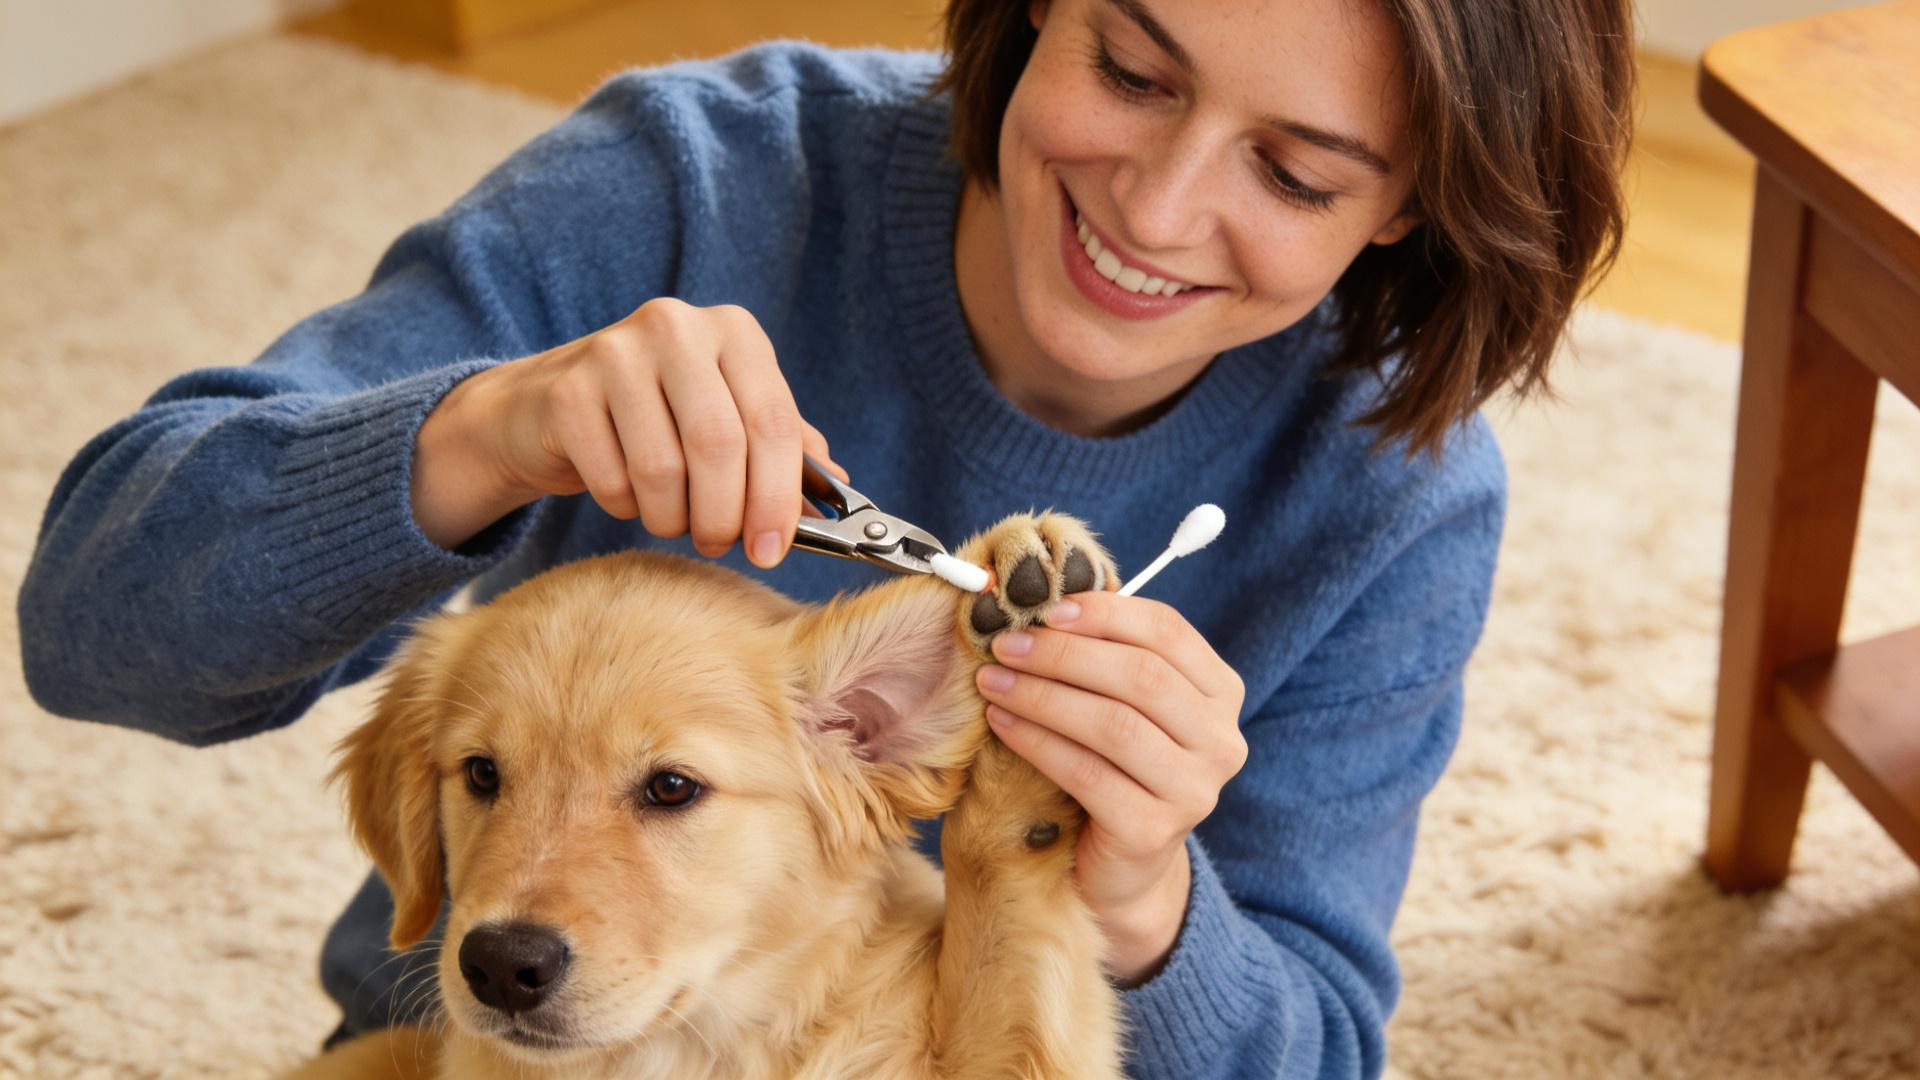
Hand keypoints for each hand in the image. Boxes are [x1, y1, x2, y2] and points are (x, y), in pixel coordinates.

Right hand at [412, 297, 843, 556]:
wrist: (546, 407)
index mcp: (735, 332)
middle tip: (718, 544)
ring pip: (663, 470)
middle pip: (719, 445)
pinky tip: (625, 492)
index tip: (774, 549)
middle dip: (725, 515)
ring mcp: (616, 352)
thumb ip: (785, 448)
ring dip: (671, 516)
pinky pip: (612, 479)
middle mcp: (678, 327)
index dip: (779, 496)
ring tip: (671, 516)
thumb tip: (839, 492)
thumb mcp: (729, 418)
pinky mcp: (568, 390)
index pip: (773, 422)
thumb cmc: (658, 417)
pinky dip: (625, 506)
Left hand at [973, 590, 1247, 984]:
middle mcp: (1221, 740)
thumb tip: (1043, 596)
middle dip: (1064, 654)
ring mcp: (1195, 790)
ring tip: (993, 682)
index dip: (1104, 614)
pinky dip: (1038, 742)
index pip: (1168, 632)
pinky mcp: (1154, 831)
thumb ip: (1104, 653)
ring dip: (1044, 696)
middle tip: (1004, 645)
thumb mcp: (1122, 703)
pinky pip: (1088, 774)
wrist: (1121, 866)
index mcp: (1221, 692)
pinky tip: (1002, 725)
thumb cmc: (1115, 766)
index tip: (1045, 609)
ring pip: (1114, 724)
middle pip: (1141, 675)